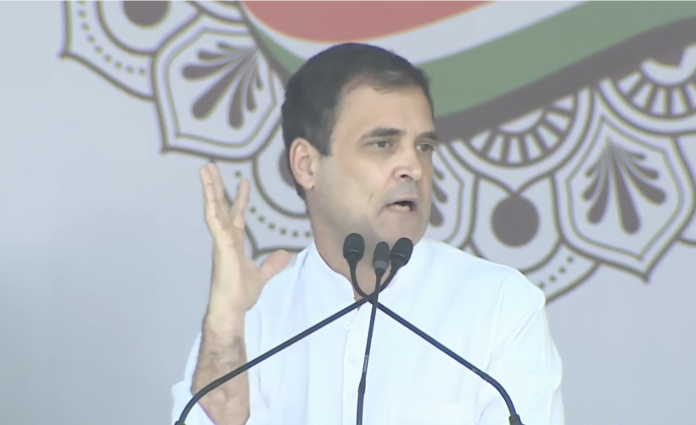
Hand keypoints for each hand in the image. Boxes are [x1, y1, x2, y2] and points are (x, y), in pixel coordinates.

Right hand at [200, 163, 291, 313]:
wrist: (231, 307)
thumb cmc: (240, 294)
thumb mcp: (261, 275)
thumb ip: (271, 264)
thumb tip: (284, 255)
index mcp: (233, 243)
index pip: (236, 215)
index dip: (240, 198)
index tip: (244, 182)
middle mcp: (225, 238)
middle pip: (221, 206)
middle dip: (217, 186)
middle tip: (212, 166)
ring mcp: (220, 240)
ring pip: (214, 208)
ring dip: (210, 188)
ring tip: (206, 169)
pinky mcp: (220, 244)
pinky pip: (214, 221)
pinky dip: (211, 205)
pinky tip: (209, 191)